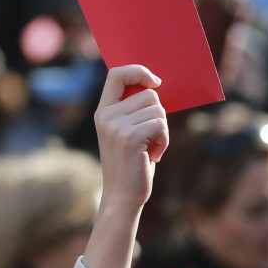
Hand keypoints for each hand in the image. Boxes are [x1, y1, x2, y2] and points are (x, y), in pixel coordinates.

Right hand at [94, 65, 167, 211]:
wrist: (122, 196)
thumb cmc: (131, 164)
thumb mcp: (126, 132)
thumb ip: (134, 110)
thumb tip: (156, 86)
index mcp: (103, 111)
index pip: (117, 74)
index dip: (138, 71)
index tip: (155, 82)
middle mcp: (106, 116)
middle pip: (149, 94)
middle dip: (157, 114)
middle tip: (148, 138)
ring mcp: (116, 126)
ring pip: (158, 109)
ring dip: (162, 129)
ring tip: (149, 148)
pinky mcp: (130, 137)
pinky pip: (161, 124)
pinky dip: (164, 140)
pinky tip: (153, 154)